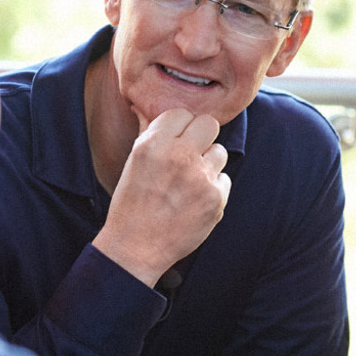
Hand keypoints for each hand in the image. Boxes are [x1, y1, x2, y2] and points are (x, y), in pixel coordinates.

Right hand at [92, 108, 230, 286]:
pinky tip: (195, 200)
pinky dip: (213, 189)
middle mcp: (179, 156)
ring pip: (220, 152)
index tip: (176, 140)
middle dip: (202, 137)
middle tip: (191, 153)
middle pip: (209, 124)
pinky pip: (224, 179)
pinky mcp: (215, 199)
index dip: (180, 127)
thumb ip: (146, 133)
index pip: (182, 113)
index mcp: (154, 143)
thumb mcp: (132, 162)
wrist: (136, 247)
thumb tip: (144, 108)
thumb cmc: (131, 203)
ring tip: (190, 181)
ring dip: (208, 164)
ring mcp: (200, 177)